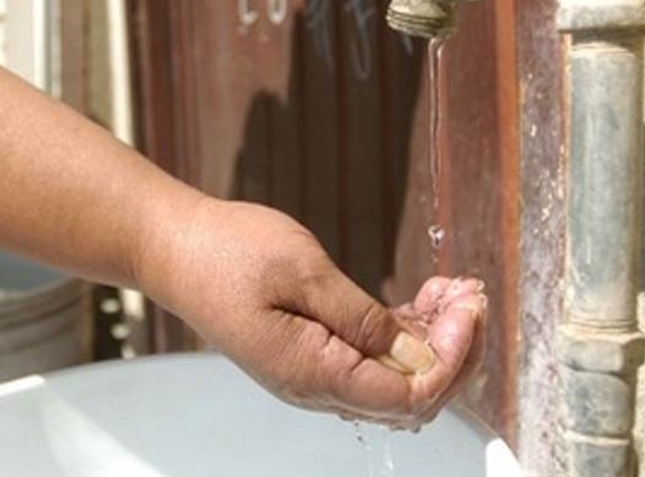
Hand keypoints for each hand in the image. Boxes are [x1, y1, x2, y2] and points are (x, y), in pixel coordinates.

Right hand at [137, 198, 486, 428]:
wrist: (173, 248)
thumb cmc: (225, 253)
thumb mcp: (303, 272)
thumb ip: (363, 319)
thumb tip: (417, 353)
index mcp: (313, 373)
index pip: (410, 395)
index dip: (452, 358)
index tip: (465, 308)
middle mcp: (316, 386)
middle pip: (411, 397)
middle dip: (455, 351)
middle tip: (471, 297)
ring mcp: (313, 372)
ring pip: (396, 379)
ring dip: (434, 341)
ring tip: (453, 290)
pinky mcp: (311, 352)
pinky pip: (372, 360)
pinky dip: (405, 334)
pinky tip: (422, 299)